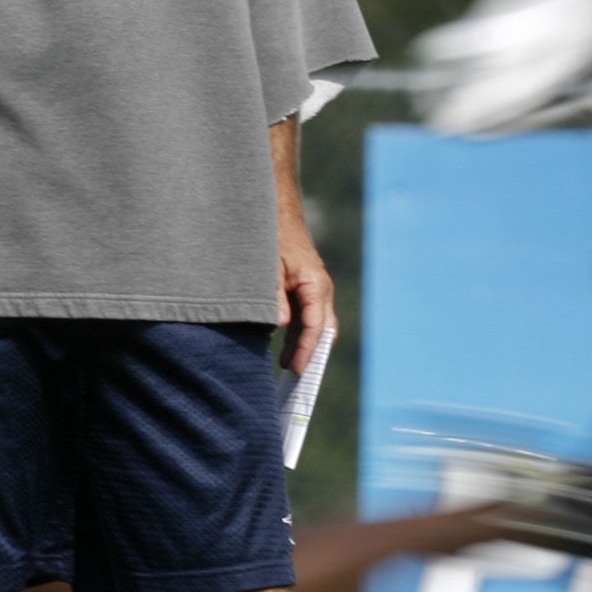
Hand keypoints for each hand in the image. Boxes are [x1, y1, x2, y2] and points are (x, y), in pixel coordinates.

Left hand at [277, 212, 333, 373]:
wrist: (275, 212)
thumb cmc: (274, 237)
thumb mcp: (270, 267)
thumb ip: (275, 296)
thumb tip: (281, 325)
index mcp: (316, 285)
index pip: (316, 326)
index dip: (307, 350)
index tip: (299, 370)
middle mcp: (320, 290)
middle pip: (322, 330)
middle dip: (312, 354)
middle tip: (299, 379)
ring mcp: (314, 291)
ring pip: (314, 326)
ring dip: (302, 347)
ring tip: (287, 368)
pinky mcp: (304, 290)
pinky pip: (306, 318)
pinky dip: (297, 335)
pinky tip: (284, 349)